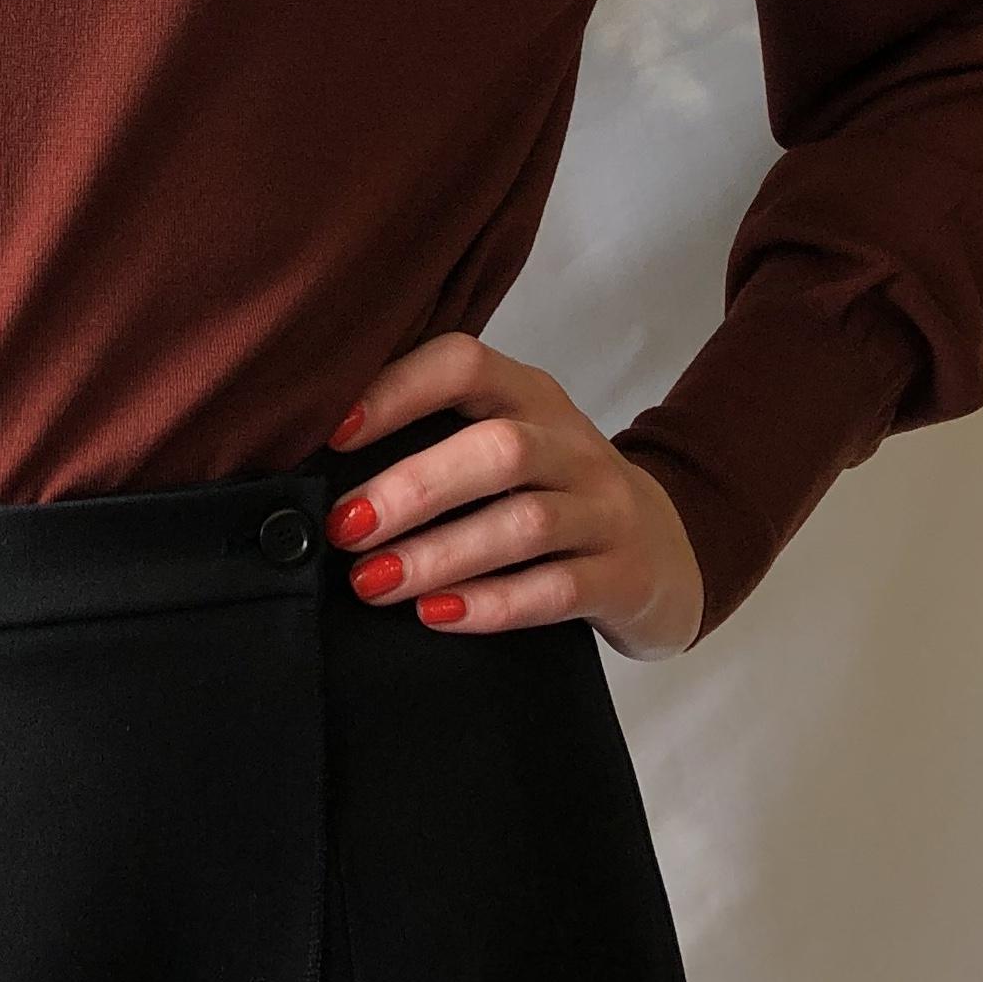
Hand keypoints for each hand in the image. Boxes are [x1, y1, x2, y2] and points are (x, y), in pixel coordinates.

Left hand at [321, 332, 705, 656]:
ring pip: (525, 523)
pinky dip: (492, 604)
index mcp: (531, 395)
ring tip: (372, 582)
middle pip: (498, 450)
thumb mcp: (507, 446)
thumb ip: (435, 442)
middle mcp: (572, 444)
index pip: (466, 366)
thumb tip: (315, 473)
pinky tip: (437, 615)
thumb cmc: (552, 492)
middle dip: (413, 488)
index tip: (332, 433)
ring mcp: (605, 509)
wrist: (667, 550)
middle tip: (344, 527)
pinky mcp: (623, 577)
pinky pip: (557, 590)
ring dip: (440, 552)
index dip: (398, 391)